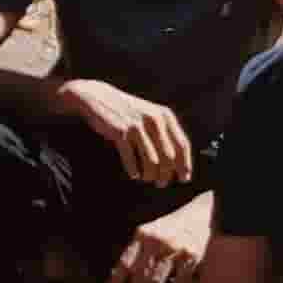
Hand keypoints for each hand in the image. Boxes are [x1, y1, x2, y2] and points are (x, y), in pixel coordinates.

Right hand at [55, 77, 193, 187]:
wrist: (97, 98)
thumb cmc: (126, 112)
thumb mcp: (149, 115)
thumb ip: (164, 132)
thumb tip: (176, 162)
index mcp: (165, 116)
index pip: (182, 145)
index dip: (185, 165)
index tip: (183, 179)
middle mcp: (154, 120)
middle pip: (168, 156)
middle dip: (166, 174)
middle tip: (161, 184)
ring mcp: (137, 126)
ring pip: (151, 160)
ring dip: (150, 175)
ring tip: (146, 179)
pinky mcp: (120, 132)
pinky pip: (130, 158)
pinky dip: (133, 170)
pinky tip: (133, 175)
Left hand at [110, 190, 216, 282]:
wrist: (201, 214)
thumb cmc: (170, 229)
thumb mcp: (149, 233)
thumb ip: (136, 251)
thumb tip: (116, 276)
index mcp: (141, 235)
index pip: (125, 262)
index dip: (117, 281)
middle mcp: (155, 241)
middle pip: (140, 273)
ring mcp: (174, 249)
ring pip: (157, 279)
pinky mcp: (192, 256)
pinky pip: (180, 281)